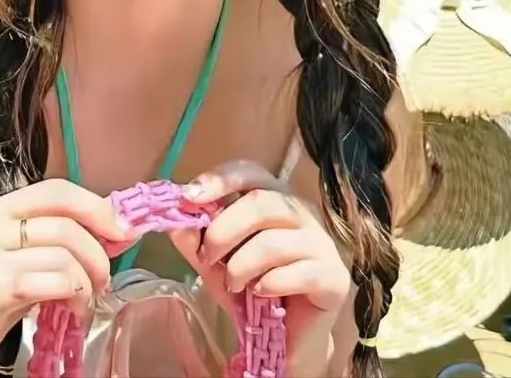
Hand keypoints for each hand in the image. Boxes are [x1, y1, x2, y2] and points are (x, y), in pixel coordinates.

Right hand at [0, 179, 134, 377]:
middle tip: (104, 279)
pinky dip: (72, 295)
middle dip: (99, 251)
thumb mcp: (15, 263)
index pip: (57, 190)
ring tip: (84, 301)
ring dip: (87, 281)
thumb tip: (111, 230)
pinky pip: (50, 281)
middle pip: (65, 222)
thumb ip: (52, 244)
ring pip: (62, 253)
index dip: (97, 206)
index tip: (124, 230)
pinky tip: (70, 311)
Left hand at [169, 161, 350, 375]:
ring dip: (242, 265)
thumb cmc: (253, 289)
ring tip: (233, 284)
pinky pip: (298, 273)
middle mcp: (303, 213)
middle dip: (224, 230)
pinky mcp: (334, 277)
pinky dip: (269, 284)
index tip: (191, 196)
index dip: (222, 178)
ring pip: (274, 240)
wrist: (286, 339)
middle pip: (262, 201)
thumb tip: (176, 222)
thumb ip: (196, 241)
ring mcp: (322, 244)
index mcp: (275, 199)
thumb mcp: (215, 263)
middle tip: (207, 257)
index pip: (252, 172)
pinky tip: (261, 294)